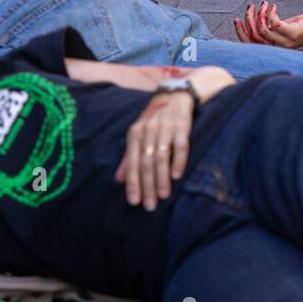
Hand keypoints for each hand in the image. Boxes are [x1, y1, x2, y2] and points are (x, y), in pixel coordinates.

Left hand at [115, 92, 193, 210]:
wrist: (174, 96)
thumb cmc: (154, 120)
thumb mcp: (139, 135)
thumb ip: (130, 157)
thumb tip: (119, 180)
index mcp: (135, 133)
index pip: (132, 162)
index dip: (133, 183)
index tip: (134, 202)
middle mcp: (149, 129)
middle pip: (146, 162)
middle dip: (147, 186)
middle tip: (150, 205)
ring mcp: (166, 127)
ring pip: (162, 156)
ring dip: (162, 178)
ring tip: (163, 196)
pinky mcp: (183, 126)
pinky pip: (181, 146)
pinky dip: (178, 161)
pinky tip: (177, 176)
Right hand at [234, 2, 302, 48]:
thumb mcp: (285, 28)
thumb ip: (272, 28)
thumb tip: (256, 20)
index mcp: (275, 47)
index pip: (251, 44)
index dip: (241, 33)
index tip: (237, 20)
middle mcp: (279, 47)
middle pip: (254, 37)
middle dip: (248, 20)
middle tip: (250, 7)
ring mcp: (286, 41)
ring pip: (262, 30)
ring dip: (260, 14)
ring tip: (264, 4)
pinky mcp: (293, 33)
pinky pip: (274, 23)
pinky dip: (271, 12)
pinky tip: (274, 6)